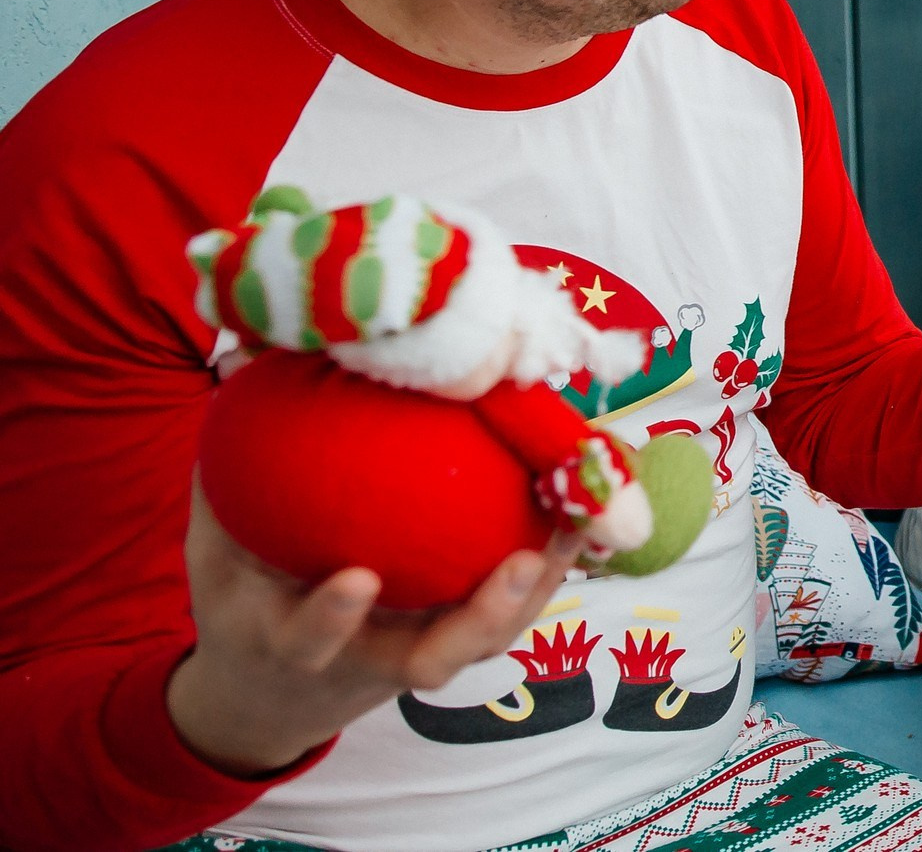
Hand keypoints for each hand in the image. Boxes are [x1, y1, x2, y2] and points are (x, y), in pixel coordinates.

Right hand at [165, 477, 580, 777]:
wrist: (269, 688)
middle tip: (516, 564)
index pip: (307, 640)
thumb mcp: (218, 548)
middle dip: (476, 621)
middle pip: (428, 662)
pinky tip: (578, 505)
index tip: (356, 579)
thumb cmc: (247, 595)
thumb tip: (244, 357)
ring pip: (485, 641)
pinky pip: (509, 608)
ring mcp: (417, 652)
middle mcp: (363, 658)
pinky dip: (547, 564)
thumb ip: (227, 473)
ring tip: (570, 524)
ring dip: (535, 589)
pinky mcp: (458, 638)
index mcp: (288, 641)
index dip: (329, 616)